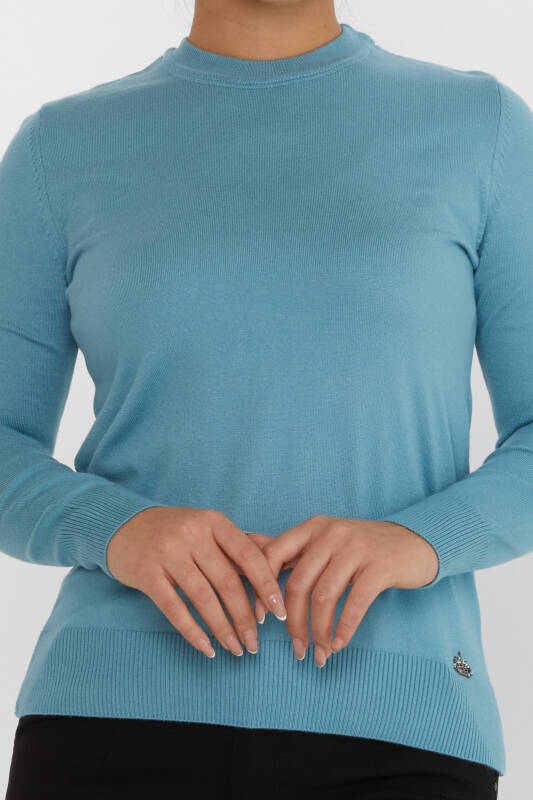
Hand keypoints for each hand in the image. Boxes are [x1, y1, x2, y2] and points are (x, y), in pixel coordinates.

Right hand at [106, 507, 286, 658]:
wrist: (122, 525)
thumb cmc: (174, 531)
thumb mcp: (208, 528)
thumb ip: (241, 544)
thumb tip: (282, 560)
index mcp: (213, 522)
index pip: (248, 555)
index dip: (266, 586)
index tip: (280, 613)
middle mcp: (192, 534)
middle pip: (227, 582)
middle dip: (245, 617)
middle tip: (255, 643)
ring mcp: (167, 553)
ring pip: (203, 598)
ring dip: (222, 629)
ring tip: (235, 649)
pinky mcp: (146, 573)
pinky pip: (174, 608)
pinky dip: (193, 632)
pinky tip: (206, 648)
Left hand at [251, 515, 437, 666]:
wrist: (414, 542)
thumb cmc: (362, 548)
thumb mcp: (325, 542)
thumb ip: (291, 550)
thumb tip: (248, 552)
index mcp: (311, 528)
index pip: (272, 554)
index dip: (261, 589)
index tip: (260, 619)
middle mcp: (330, 534)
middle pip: (297, 583)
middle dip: (293, 623)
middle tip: (297, 650)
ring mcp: (356, 548)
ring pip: (324, 597)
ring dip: (318, 632)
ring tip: (319, 654)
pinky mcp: (379, 566)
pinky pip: (355, 603)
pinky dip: (343, 629)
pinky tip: (338, 644)